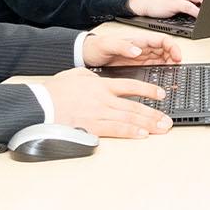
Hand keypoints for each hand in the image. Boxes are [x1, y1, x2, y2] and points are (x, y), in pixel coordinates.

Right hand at [33, 67, 174, 138]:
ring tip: (162, 128)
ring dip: (148, 124)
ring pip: (129, 118)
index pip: (131, 86)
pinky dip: (131, 132)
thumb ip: (93, 76)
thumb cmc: (56, 90)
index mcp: (101, 85)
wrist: (41, 103)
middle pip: (135, 106)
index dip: (148, 90)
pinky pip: (116, 130)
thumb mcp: (77, 74)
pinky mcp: (92, 127)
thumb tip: (101, 79)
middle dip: (154, 113)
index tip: (161, 94)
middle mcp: (104, 99)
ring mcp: (99, 114)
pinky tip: (142, 135)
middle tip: (168, 119)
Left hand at [83, 24, 181, 67]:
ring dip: (169, 66)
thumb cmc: (96, 46)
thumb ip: (123, 46)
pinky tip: (162, 78)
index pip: (162, 40)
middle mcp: (142, 48)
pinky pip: (154, 68)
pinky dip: (161, 72)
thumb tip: (138, 50)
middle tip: (176, 68)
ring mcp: (141, 58)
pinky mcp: (138, 66)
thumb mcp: (107, 44)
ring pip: (162, 60)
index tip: (177, 57)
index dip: (173, 47)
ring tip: (172, 75)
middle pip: (165, 51)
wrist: (86, 55)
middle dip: (174, 58)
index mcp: (138, 40)